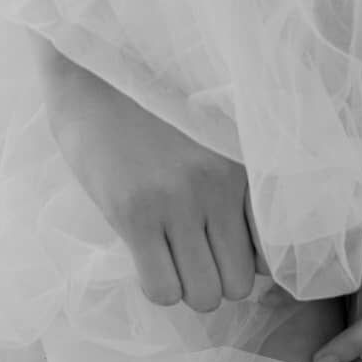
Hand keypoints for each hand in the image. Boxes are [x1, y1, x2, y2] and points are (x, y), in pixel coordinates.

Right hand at [40, 48, 270, 313]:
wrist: (91, 67)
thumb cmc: (147, 102)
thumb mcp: (207, 135)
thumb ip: (229, 182)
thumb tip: (242, 249)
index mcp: (242, 162)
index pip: (269, 249)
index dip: (243, 258)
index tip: (220, 248)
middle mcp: (220, 184)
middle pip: (239, 282)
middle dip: (215, 279)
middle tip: (190, 256)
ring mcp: (179, 200)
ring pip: (205, 295)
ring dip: (185, 286)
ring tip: (167, 256)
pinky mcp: (135, 213)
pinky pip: (163, 289)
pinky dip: (157, 286)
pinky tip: (145, 257)